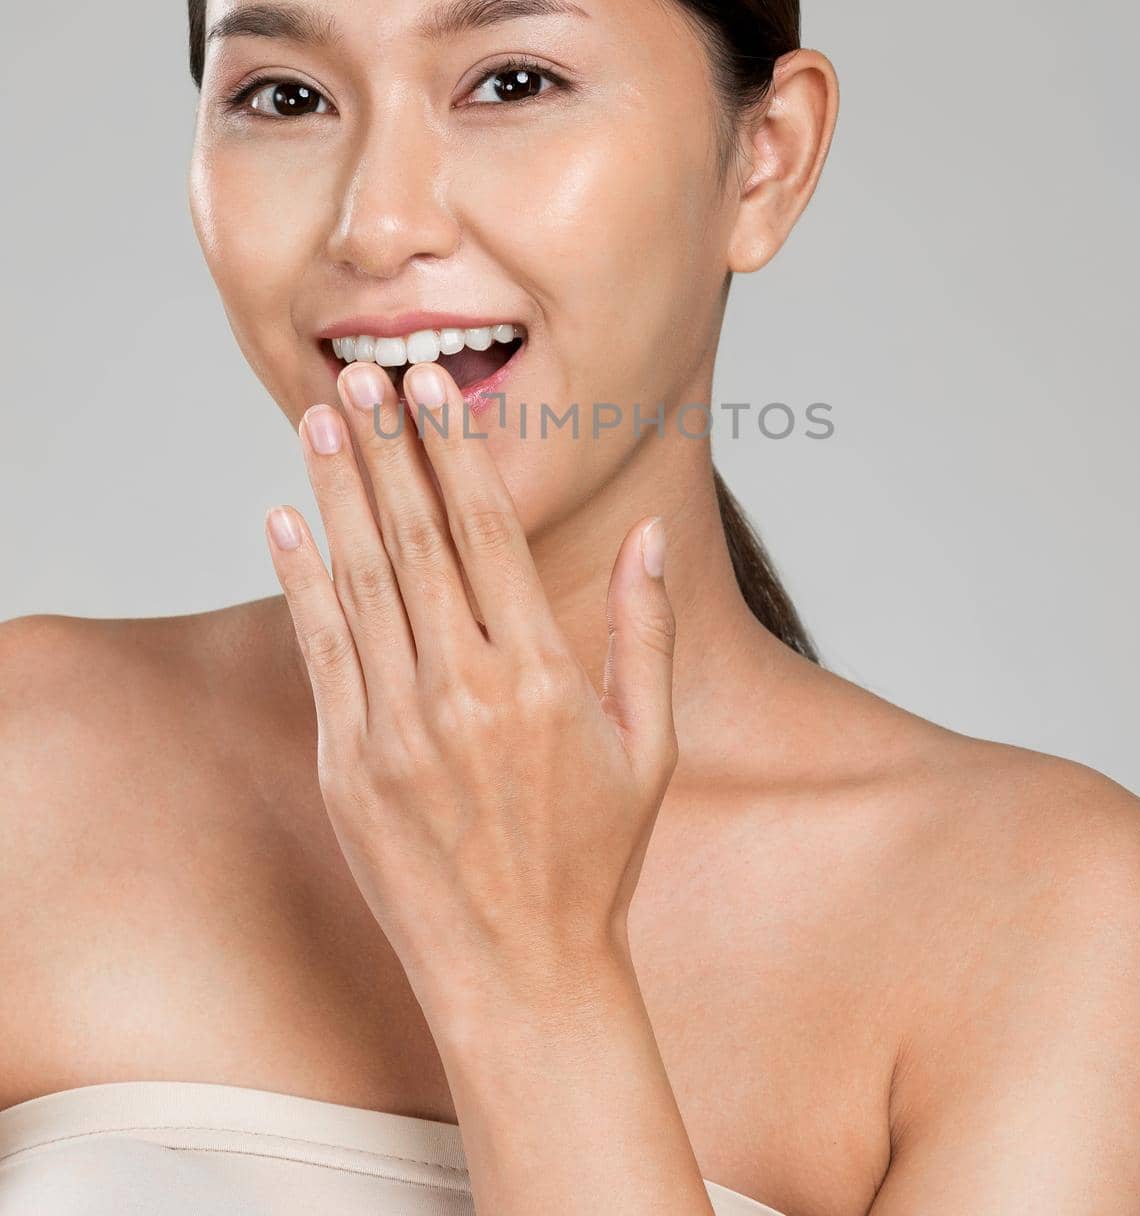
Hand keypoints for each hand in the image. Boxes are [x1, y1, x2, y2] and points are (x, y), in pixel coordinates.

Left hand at [264, 357, 677, 1023]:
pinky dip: (298, 580)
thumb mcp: (647, 744)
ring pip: (360, 581)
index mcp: (542, 677)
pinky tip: (284, 520)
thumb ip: (645, 631)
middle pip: (416, 538)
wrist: (520, 974)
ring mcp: (397, 729)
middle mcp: (465, 692)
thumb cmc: (595, 858)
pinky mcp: (349, 764)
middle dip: (387, 447)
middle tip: (364, 372)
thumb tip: (648, 532)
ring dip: (338, 492)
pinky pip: (319, 651)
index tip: (431, 389)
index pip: (487, 533)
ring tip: (324, 418)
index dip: (454, 452)